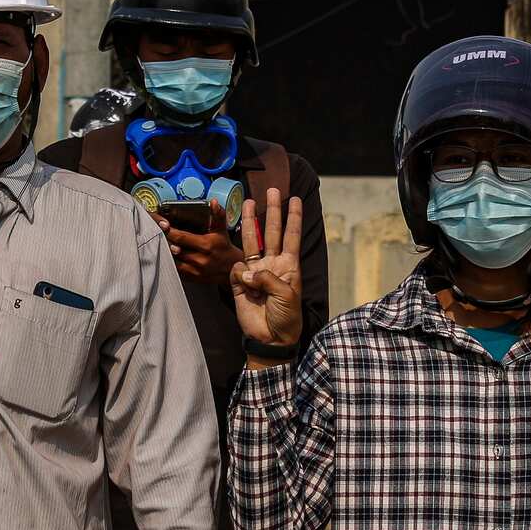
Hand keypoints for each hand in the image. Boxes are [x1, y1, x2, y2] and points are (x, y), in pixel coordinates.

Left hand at [151, 199, 242, 282]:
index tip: (162, 224)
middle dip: (164, 241)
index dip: (169, 231)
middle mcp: (200, 259)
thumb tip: (213, 202)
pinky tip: (165, 256)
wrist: (232, 269)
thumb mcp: (222, 230)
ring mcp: (195, 271)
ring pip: (173, 261)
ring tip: (159, 244)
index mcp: (206, 245)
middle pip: (174, 249)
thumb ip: (218, 215)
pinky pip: (176, 271)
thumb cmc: (224, 247)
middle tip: (156, 233)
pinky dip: (170, 263)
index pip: (181, 237)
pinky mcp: (192, 279)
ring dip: (165, 252)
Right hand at [229, 187, 303, 348]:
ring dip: (248, 222)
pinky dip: (237, 273)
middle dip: (272, 211)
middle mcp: (272, 265)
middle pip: (271, 232)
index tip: (295, 199)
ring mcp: (255, 273)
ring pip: (250, 242)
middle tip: (272, 190)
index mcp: (289, 266)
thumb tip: (246, 271)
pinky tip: (244, 285)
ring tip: (246, 203)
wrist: (270, 339)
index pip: (292, 236)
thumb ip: (268, 278)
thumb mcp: (286, 295)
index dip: (293, 217)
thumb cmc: (286, 318)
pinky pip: (235, 271)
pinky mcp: (238, 284)